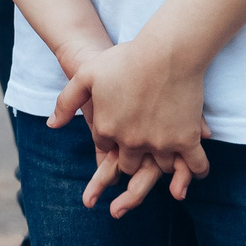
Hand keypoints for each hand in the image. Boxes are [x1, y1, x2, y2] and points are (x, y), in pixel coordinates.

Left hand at [50, 37, 211, 217]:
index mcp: (105, 127)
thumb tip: (52, 126)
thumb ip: (66, 102)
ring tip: (166, 181)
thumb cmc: (125, 59)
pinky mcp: (185, 139)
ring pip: (160, 168)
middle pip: (130, 167)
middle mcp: (130, 141)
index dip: (110, 153)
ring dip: (162, 173)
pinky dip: (193, 173)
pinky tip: (191, 176)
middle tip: (127, 194)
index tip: (113, 158)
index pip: (105, 151)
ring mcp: (159, 142)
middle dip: (130, 174)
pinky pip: (193, 166)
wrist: (165, 51)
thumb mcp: (85, 75)